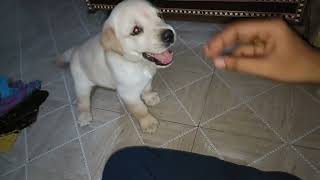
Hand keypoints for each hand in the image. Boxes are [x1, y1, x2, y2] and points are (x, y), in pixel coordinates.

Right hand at [204, 19, 319, 82]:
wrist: (315, 72)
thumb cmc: (294, 68)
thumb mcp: (266, 67)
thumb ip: (240, 65)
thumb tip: (217, 63)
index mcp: (268, 27)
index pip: (238, 29)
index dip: (221, 39)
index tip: (209, 50)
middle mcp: (265, 29)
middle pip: (238, 33)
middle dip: (222, 43)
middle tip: (207, 53)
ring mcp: (265, 37)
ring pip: (242, 42)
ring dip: (228, 50)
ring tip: (212, 57)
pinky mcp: (266, 46)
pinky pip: (248, 50)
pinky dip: (237, 56)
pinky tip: (226, 61)